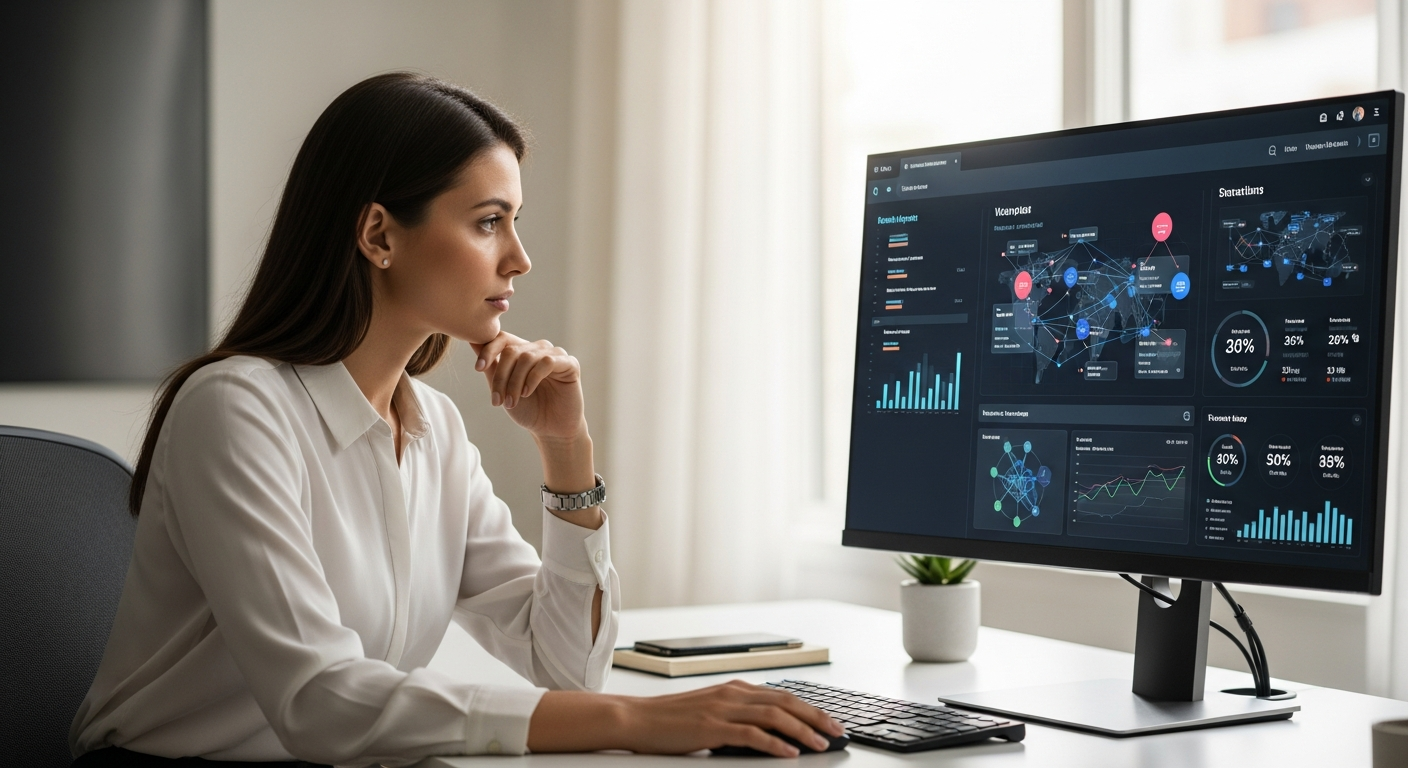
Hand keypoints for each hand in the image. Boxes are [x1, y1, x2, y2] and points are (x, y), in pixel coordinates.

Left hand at [470, 332, 585, 440]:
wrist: (550, 430)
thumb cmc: (527, 409)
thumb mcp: (503, 388)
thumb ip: (491, 366)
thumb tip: (472, 340)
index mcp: (522, 351)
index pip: (502, 338)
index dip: (488, 350)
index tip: (478, 368)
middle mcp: (538, 349)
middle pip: (511, 350)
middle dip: (501, 376)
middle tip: (497, 400)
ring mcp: (555, 354)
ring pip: (527, 357)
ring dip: (515, 382)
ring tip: (511, 402)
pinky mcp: (570, 364)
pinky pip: (547, 362)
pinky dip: (533, 378)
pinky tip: (527, 393)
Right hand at [617, 681, 843, 756]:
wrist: (637, 718)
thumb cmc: (670, 719)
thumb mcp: (710, 711)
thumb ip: (737, 716)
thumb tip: (768, 732)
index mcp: (734, 688)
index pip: (782, 695)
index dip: (810, 708)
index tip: (829, 721)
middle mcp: (732, 693)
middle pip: (785, 701)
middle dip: (816, 717)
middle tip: (837, 731)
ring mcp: (723, 709)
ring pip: (774, 715)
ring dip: (802, 731)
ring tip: (820, 744)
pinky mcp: (712, 727)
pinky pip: (751, 734)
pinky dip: (774, 744)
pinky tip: (788, 753)